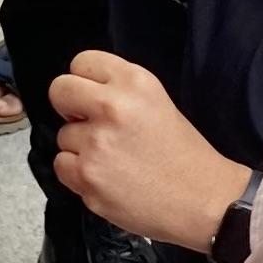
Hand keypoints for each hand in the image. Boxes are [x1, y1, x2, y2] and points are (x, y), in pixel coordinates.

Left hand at [51, 51, 252, 253]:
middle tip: (87, 123)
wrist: (204, 201)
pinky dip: (78, 174)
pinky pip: (62, 165)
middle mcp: (112, 107)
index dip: (84, 82)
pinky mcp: (87, 177)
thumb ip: (119, 91)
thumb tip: (82, 95)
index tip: (92, 97)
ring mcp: (97, 143)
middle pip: (59, 90)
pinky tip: (106, 178)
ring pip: (63, 135)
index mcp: (135, 82)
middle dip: (68, 106)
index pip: (82, 62)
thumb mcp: (158, 102)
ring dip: (80, 148)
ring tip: (113, 160)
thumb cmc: (184, 155)